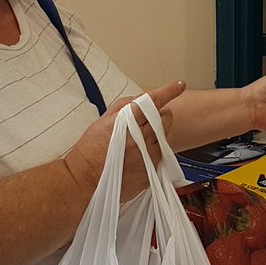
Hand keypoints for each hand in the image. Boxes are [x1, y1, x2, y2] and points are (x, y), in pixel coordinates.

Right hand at [63, 80, 184, 200]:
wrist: (86, 179)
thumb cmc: (91, 150)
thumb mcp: (103, 120)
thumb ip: (124, 106)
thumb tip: (141, 100)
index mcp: (129, 121)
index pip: (154, 101)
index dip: (169, 91)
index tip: (179, 85)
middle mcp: (142, 136)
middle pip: (166, 118)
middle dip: (159, 115)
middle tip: (146, 122)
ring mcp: (149, 154)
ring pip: (164, 136)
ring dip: (155, 135)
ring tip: (136, 143)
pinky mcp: (153, 169)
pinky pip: (161, 155)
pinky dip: (153, 152)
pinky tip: (137, 157)